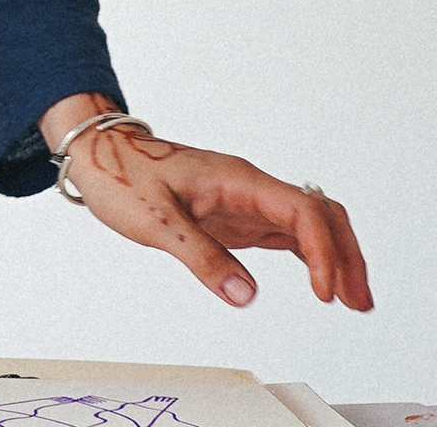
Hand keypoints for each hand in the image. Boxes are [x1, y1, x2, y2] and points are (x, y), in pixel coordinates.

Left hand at [42, 98, 371, 311]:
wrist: (96, 154)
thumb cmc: (120, 175)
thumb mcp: (155, 220)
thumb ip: (202, 256)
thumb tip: (246, 296)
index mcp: (235, 178)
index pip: (300, 210)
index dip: (322, 250)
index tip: (324, 291)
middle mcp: (248, 185)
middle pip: (319, 212)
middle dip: (345, 254)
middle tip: (357, 301)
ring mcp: (245, 199)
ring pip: (310, 222)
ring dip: (335, 256)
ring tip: (353, 300)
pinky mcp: (236, 214)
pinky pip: (288, 231)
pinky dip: (312, 256)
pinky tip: (322, 282)